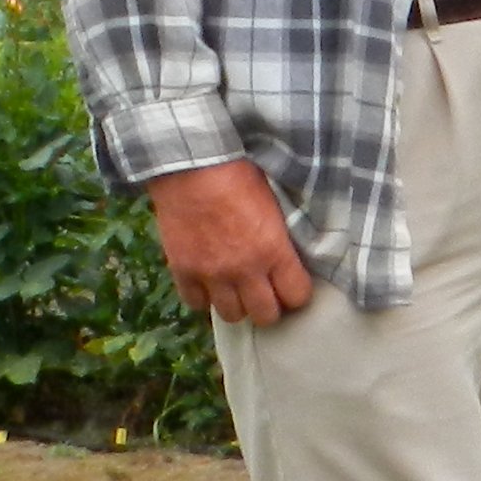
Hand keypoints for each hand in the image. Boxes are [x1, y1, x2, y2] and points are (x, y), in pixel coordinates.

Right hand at [150, 160, 314, 324]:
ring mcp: (211, 274)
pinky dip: (204, 297)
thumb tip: (292, 252)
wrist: (191, 164)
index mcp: (273, 250)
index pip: (296, 296)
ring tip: (238, 289)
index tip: (293, 285)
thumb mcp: (275, 200)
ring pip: (231, 316)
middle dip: (270, 306)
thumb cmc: (239, 172)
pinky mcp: (183, 271)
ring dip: (238, 304)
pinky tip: (209, 283)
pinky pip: (196, 304)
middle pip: (265, 315)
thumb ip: (282, 234)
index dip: (297, 293)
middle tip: (267, 292)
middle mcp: (244, 270)